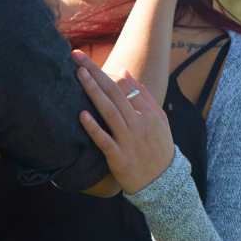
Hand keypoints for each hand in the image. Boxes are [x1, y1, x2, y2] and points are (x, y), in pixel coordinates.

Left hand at [72, 50, 173, 194]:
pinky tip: (81, 115)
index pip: (121, 86)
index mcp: (148, 113)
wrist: (164, 183)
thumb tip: (124, 72)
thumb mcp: (158, 120)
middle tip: (76, 56)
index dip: (101, 71)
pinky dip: (93, 128)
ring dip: (93, 91)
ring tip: (79, 74)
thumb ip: (143, 95)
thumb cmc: (157, 147)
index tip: (83, 58)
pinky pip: (104, 140)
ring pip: (109, 111)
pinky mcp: (119, 157)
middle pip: (114, 93)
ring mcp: (128, 140)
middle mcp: (138, 123)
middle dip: (94, 73)